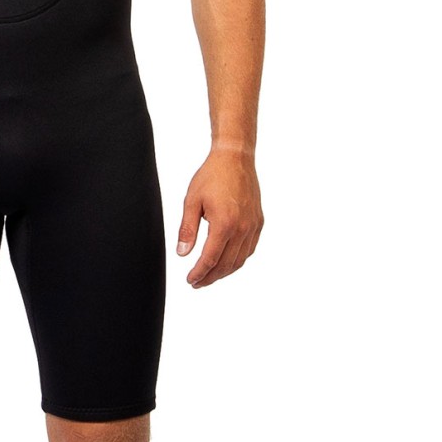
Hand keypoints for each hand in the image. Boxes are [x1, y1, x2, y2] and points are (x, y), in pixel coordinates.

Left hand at [176, 149, 262, 288]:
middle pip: (226, 264)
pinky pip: (249, 249)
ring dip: (224, 272)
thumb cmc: (212, 176)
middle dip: (210, 277)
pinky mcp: (258, 222)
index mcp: (224, 224)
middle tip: (197, 283)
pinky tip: (226, 261)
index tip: (190, 280)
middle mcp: (242, 228)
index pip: (211, 259)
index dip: (199, 273)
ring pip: (240, 260)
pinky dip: (237, 260)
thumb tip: (182, 253)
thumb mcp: (192, 201)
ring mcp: (253, 226)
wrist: (235, 158)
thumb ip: (187, 229)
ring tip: (209, 276)